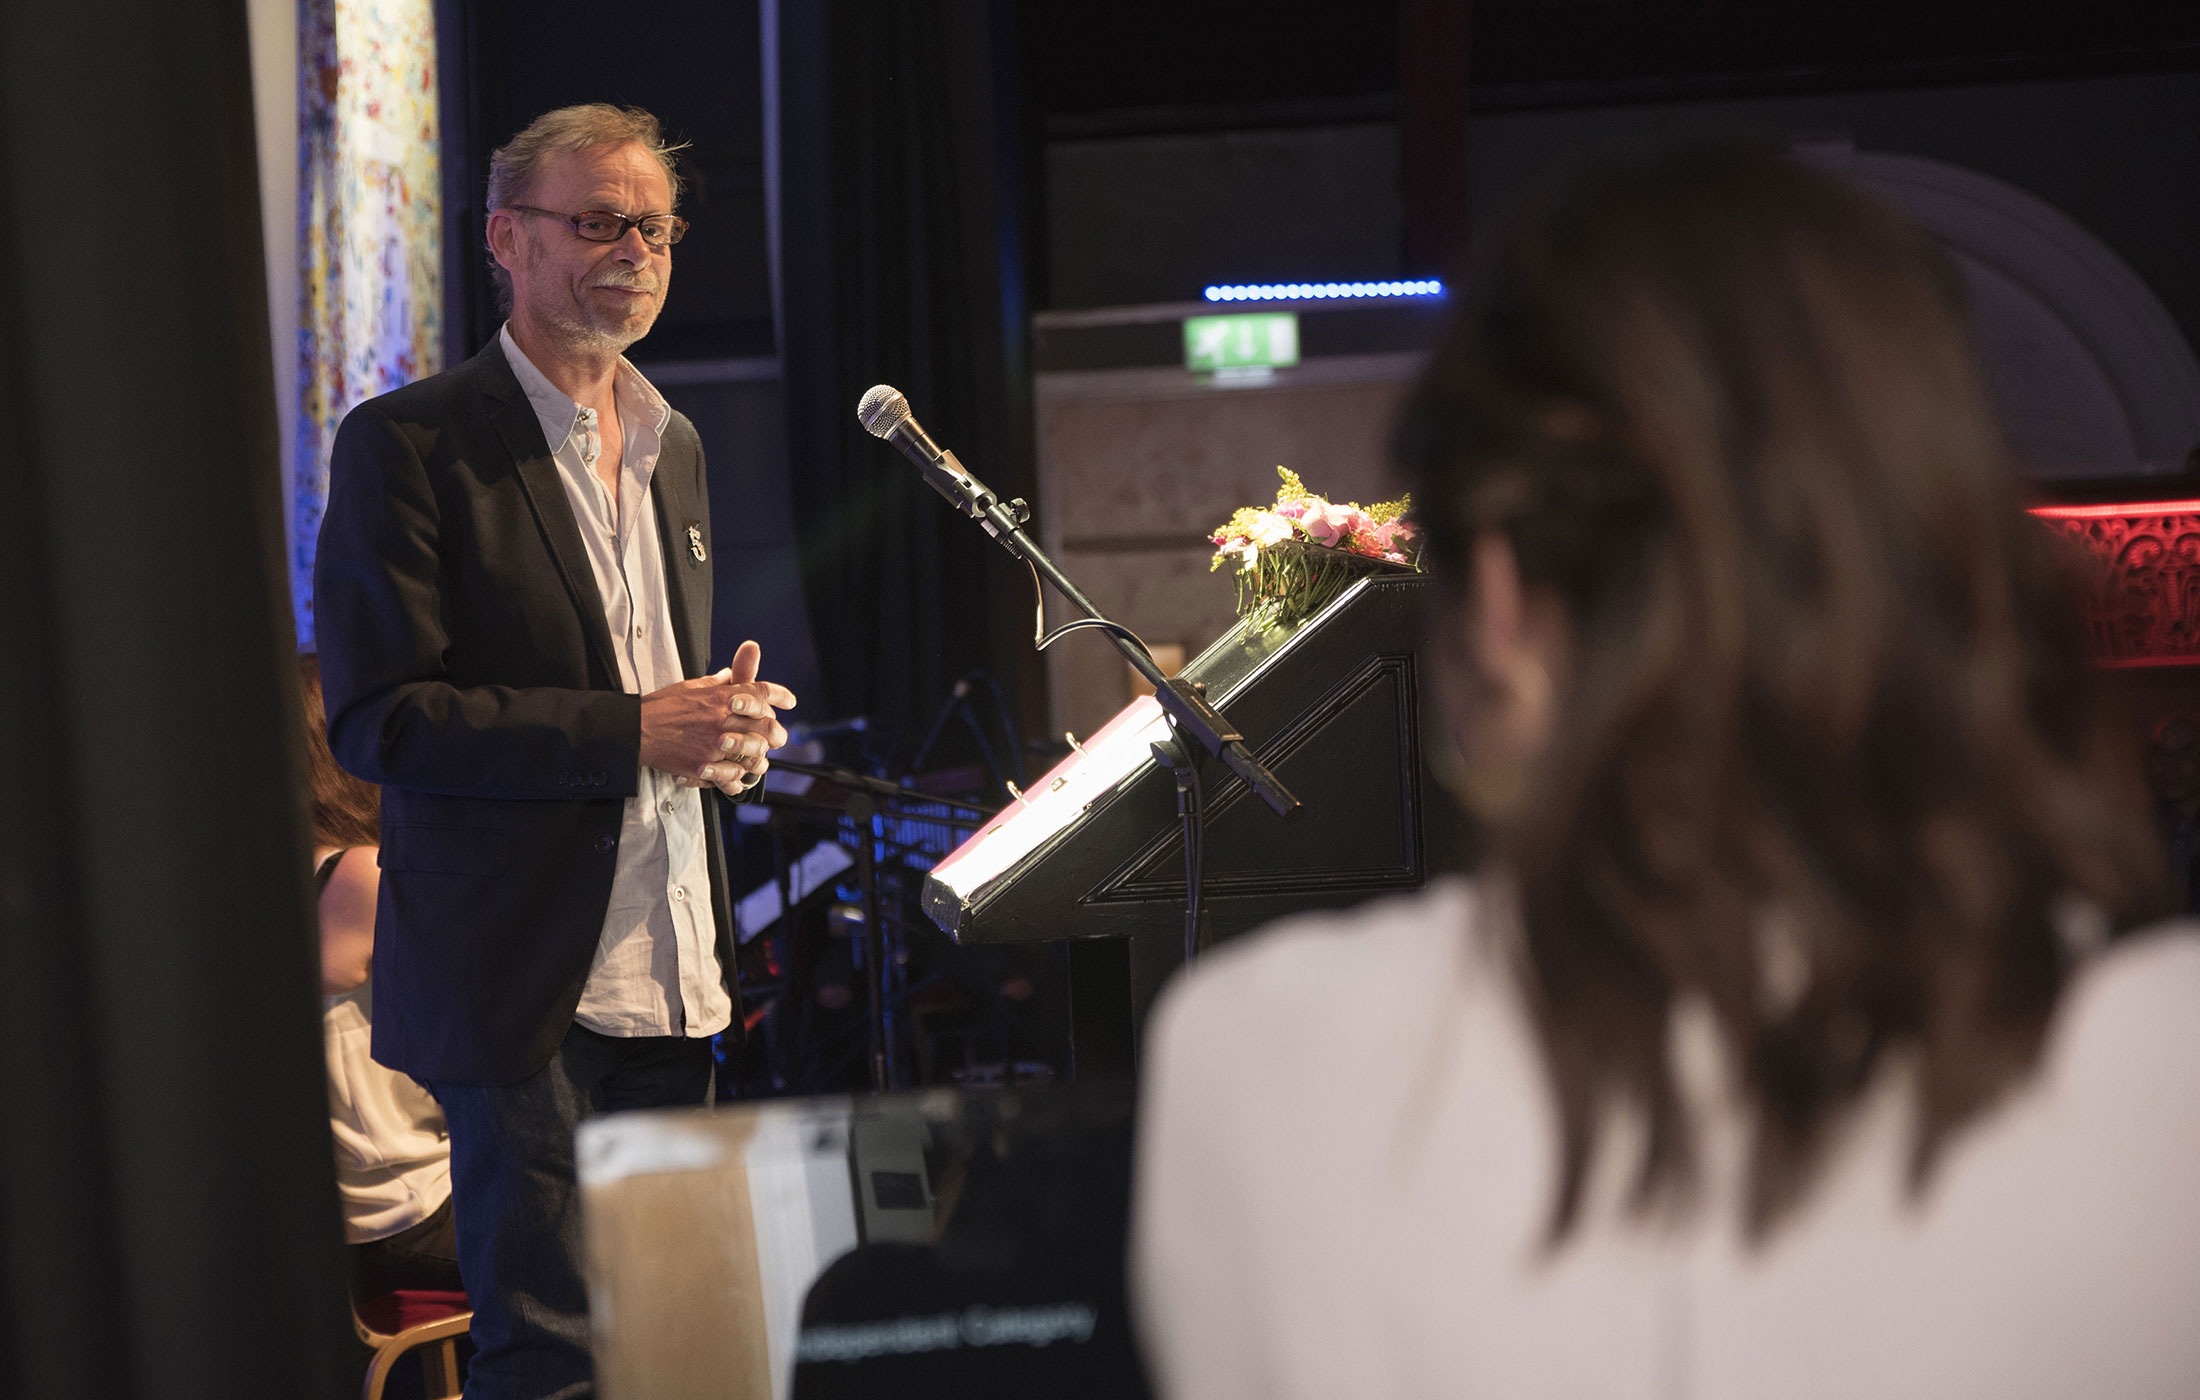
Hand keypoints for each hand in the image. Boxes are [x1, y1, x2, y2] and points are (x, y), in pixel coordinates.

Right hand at [640, 639, 796, 785]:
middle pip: (766, 725)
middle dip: (776, 732)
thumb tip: (732, 675)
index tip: (789, 701)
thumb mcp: (692, 686)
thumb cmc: (662, 707)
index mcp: (721, 696)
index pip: (760, 691)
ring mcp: (715, 744)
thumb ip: (718, 683)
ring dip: (761, 757)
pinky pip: (733, 775)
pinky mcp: (704, 765)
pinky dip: (739, 777)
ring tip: (759, 759)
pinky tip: (738, 776)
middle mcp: (722, 718)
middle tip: (777, 736)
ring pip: (755, 753)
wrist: (637, 729)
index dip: (779, 695)